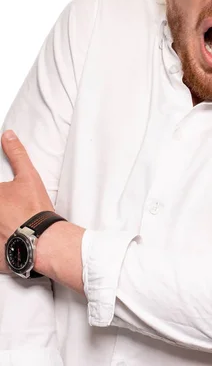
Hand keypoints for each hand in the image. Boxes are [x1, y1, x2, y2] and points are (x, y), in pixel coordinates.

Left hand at [0, 130, 53, 272]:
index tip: (5, 193)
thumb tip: (8, 135)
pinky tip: (7, 234)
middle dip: (4, 204)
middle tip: (11, 205)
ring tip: (10, 219)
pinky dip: (1, 239)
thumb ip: (16, 154)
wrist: (42, 241)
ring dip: (1, 221)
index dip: (1, 191)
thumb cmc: (34, 210)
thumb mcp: (28, 176)